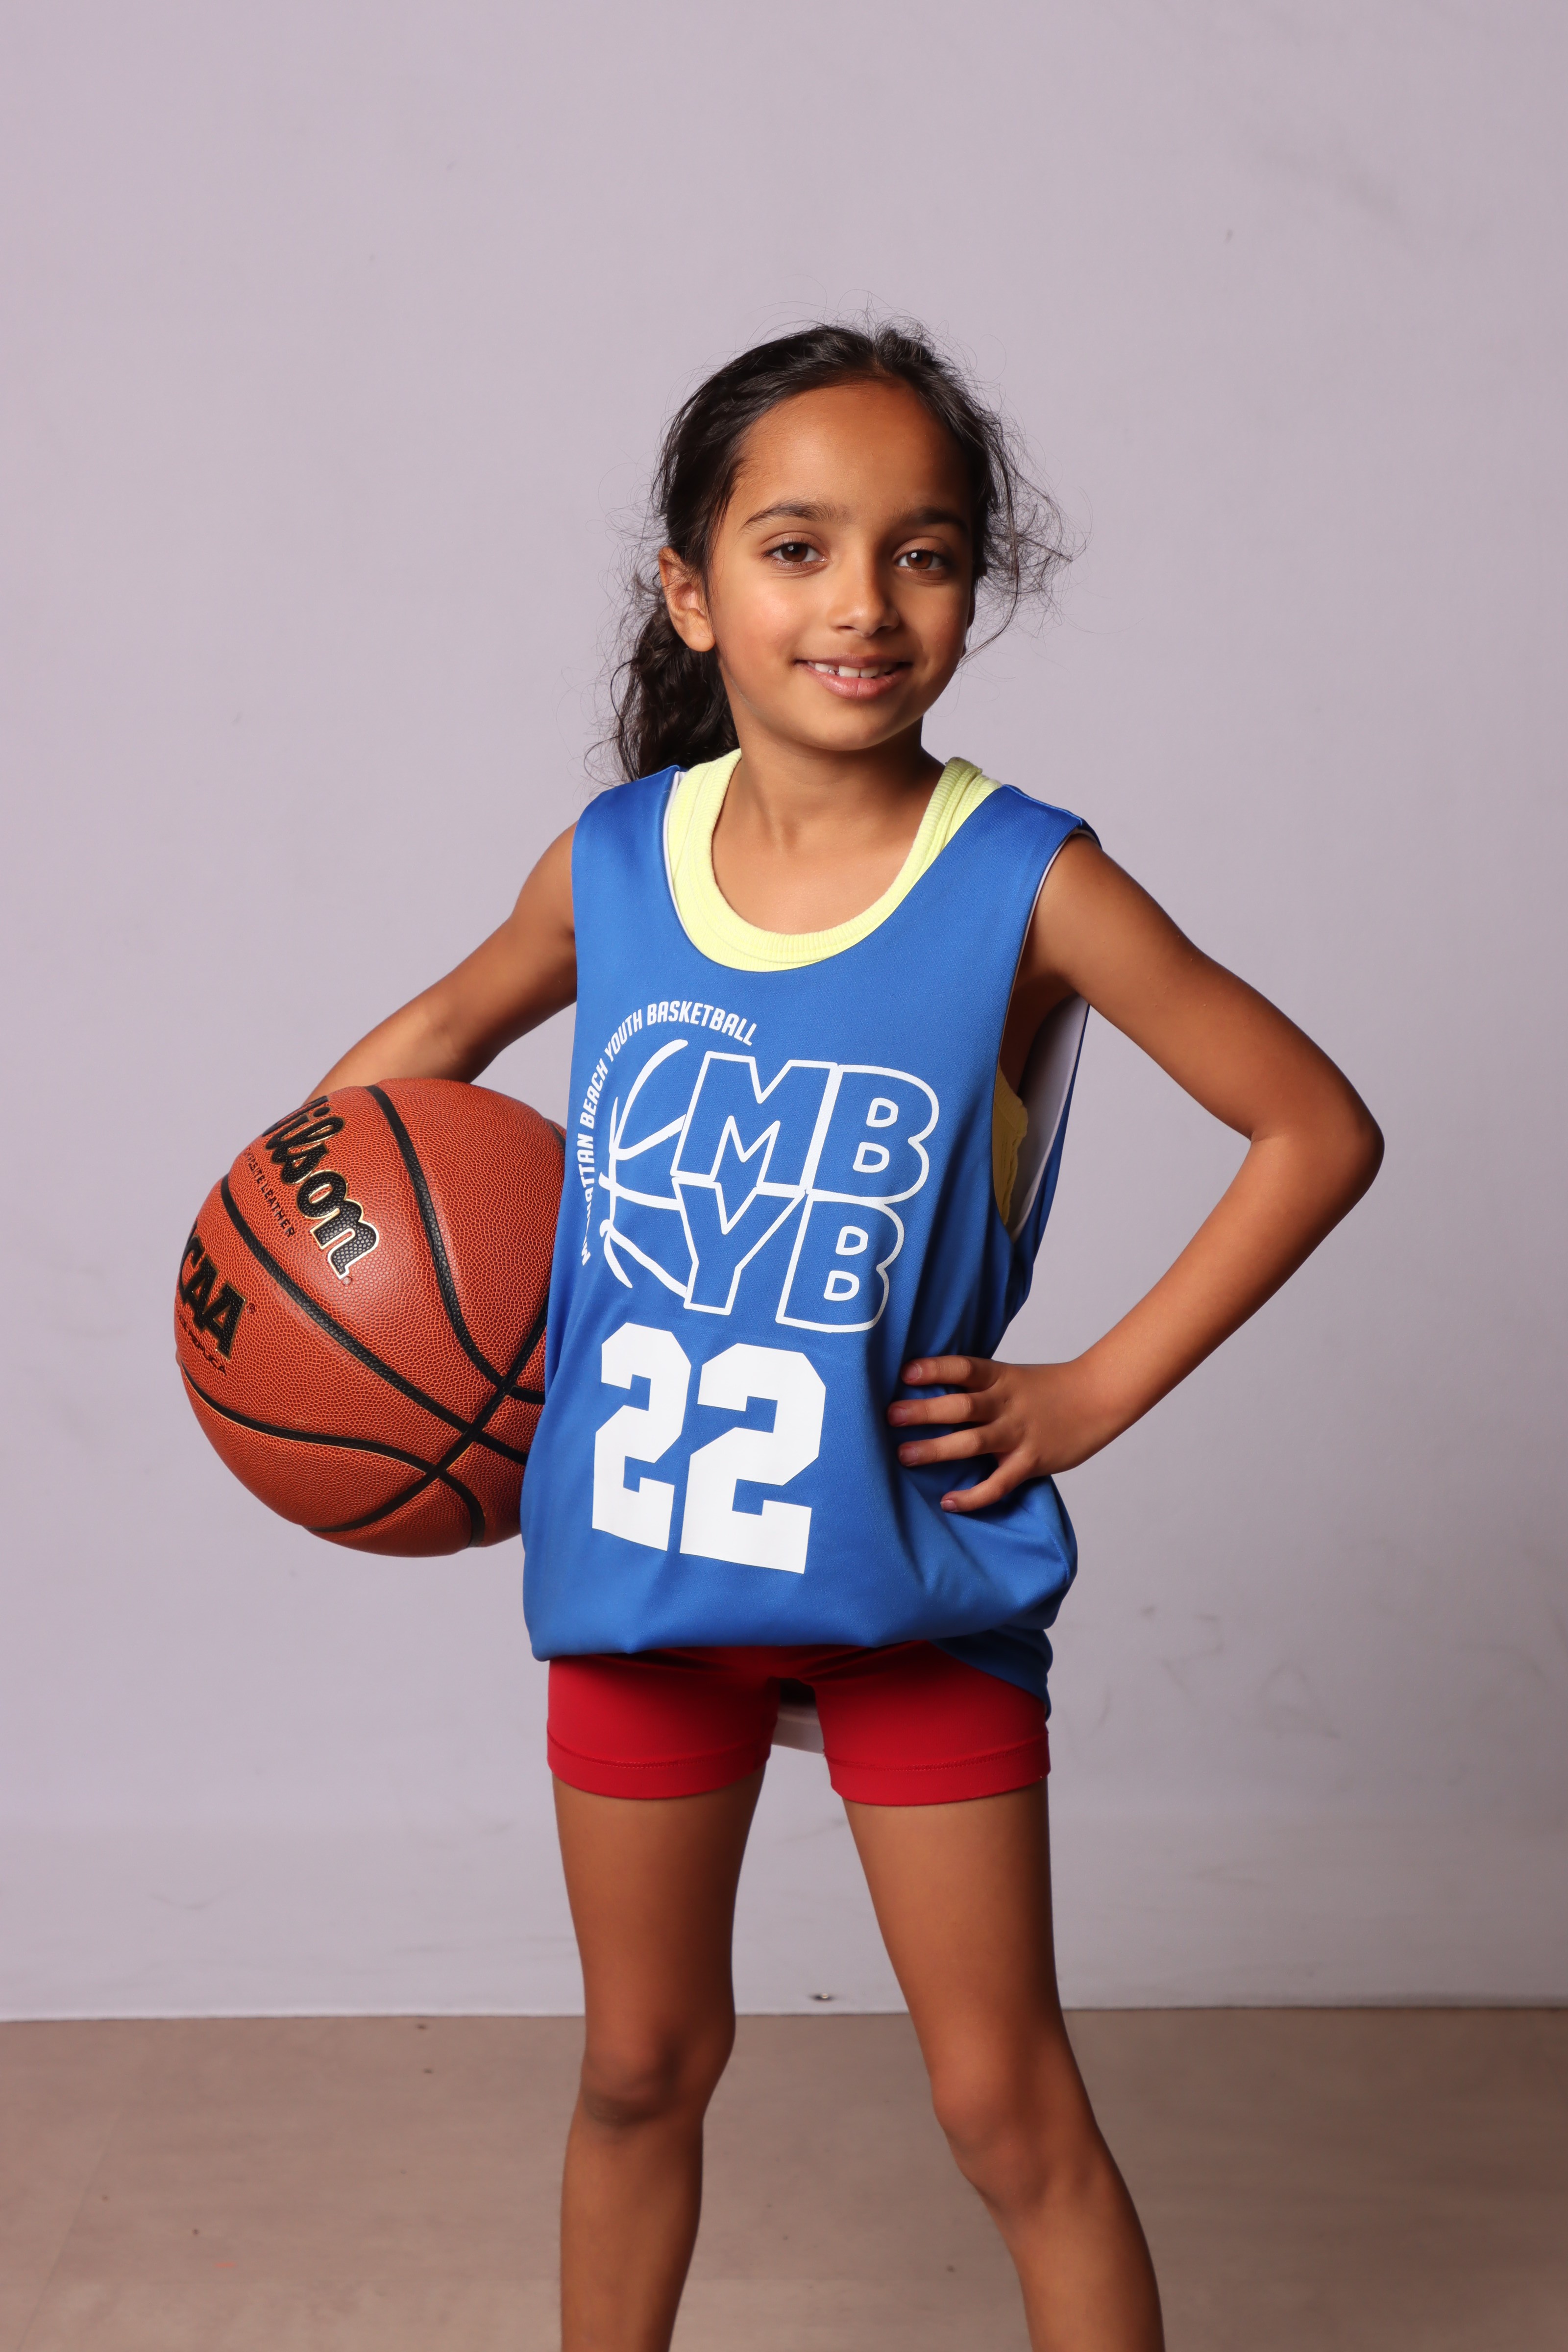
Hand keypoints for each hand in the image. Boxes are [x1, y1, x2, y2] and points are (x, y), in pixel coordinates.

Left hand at [886, 1355, 1118, 1512]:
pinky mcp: (1031, 1462)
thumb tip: (932, 1391)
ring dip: (936, 1450)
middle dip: (924, 1411)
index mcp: (1000, 1377)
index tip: (906, 1373)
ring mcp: (1019, 1433)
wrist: (1099, 1397)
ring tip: (904, 1455)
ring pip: (973, 1443)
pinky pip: (999, 1483)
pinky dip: (974, 1495)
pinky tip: (949, 1502)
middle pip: (961, 1406)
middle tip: (891, 1416)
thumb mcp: (1013, 1377)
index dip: (935, 1369)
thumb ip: (979, 1385)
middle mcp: (1006, 1404)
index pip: (964, 1368)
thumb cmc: (1049, 1389)